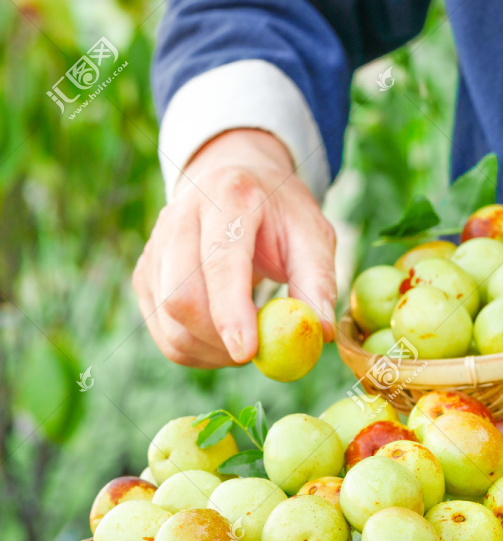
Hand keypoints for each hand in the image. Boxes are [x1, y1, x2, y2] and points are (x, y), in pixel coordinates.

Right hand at [132, 129, 336, 367]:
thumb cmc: (280, 216)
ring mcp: (155, 247)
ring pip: (169, 321)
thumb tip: (319, 333)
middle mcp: (179, 216)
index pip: (219, 261)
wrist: (235, 187)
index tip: (249, 353)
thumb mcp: (313, 236)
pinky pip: (165, 334)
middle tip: (260, 352)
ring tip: (249, 338)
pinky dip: (198, 351)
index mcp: (228, 196)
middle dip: (220, 339)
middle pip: (181, 297)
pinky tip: (225, 338)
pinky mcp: (144, 275)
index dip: (230, 312)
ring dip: (212, 350)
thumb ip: (318, 282)